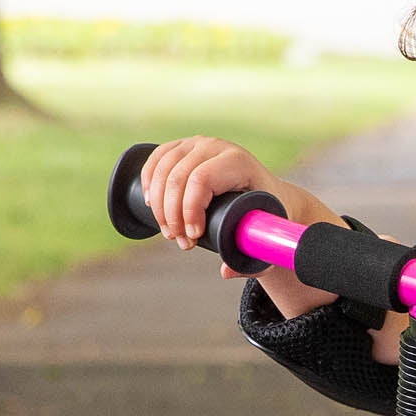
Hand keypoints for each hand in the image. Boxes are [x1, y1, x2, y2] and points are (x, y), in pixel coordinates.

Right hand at [138, 137, 283, 262]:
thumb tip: (225, 271)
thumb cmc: (265, 215)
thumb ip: (250, 259)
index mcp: (238, 162)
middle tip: (179, 241)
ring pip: (162, 169)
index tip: (192, 238)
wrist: (267, 193)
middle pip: (178, 177)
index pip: (202, 180)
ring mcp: (198, 143)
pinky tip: (149, 202)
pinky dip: (149, 181)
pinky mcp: (184, 146)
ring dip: (158, 204)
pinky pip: (156, 159)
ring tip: (169, 231)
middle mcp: (216, 147)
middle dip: (171, 214)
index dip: (189, 210)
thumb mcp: (263, 237)